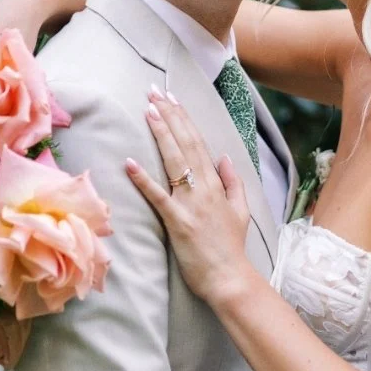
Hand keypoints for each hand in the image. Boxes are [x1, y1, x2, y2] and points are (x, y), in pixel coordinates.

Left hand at [126, 88, 252, 303]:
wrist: (230, 278)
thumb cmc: (231, 247)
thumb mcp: (240, 211)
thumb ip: (233, 182)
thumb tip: (224, 157)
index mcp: (216, 184)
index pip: (197, 142)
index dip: (183, 118)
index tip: (170, 97)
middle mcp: (204, 188)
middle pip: (185, 144)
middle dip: (169, 115)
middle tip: (153, 91)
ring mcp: (190, 204)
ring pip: (174, 161)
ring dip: (161, 134)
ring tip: (147, 110)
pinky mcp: (178, 222)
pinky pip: (158, 196)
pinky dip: (143, 178)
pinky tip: (129, 162)